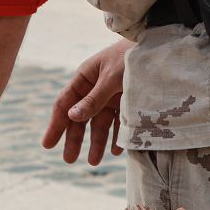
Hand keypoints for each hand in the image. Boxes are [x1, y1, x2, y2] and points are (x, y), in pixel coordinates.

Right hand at [42, 39, 130, 165]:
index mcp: (84, 79)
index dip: (55, 126)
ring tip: (93, 162)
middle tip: (68, 160)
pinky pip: (119, 123)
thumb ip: (93, 99)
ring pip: (99, 124)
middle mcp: (94, 89)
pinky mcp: (127, 101)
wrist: (161, 46)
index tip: (47, 145)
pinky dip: (117, 137)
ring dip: (96, 143)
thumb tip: (72, 117)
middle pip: (80, 118)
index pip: (64, 105)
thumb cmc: (132, 57)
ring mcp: (110, 96)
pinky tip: (117, 151)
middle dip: (74, 139)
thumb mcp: (112, 78)